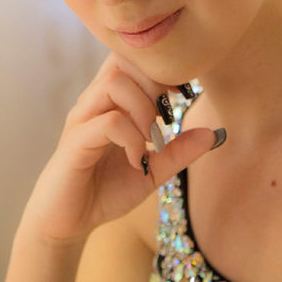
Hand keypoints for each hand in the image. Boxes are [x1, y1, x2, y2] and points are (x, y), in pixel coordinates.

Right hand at [16, 51, 218, 244]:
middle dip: (154, 83)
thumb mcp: (153, 170)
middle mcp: (93, 101)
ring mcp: (82, 119)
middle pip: (123, 61)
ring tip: (152, 138)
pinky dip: (131, 137)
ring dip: (143, 109)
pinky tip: (137, 158)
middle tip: (166, 116)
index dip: (162, 69)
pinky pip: (108, 122)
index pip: (132, 58)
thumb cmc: (106, 189)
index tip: (181, 95)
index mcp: (110, 100)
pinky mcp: (75, 142)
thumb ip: (179, 151)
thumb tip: (214, 134)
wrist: (68, 222)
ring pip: (114, 84)